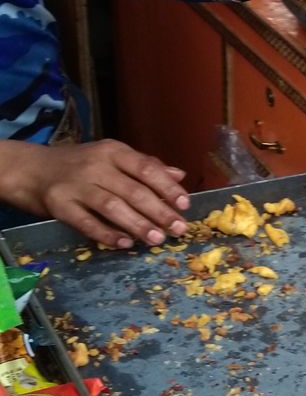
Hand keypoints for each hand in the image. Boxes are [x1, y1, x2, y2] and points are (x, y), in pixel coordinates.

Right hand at [0, 139, 190, 247]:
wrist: (30, 169)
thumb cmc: (80, 164)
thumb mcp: (112, 157)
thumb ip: (145, 166)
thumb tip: (179, 175)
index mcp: (113, 151)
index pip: (146, 168)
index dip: (167, 187)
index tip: (185, 204)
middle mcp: (96, 166)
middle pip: (133, 190)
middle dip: (159, 212)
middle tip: (178, 229)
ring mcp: (76, 186)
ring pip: (112, 206)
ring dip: (137, 225)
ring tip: (157, 239)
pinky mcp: (59, 205)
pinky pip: (86, 222)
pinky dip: (107, 234)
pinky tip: (125, 244)